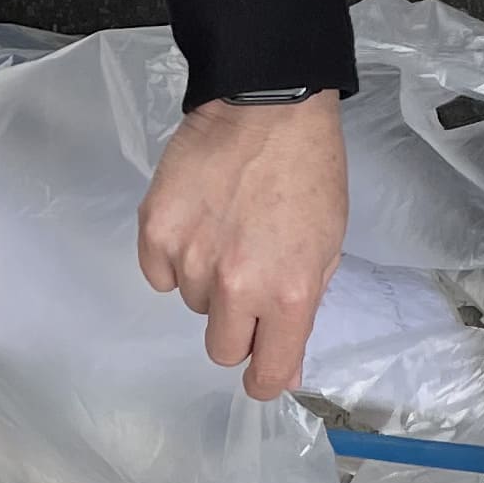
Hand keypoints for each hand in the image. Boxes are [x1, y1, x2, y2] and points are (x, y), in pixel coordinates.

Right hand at [137, 92, 348, 399]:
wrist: (266, 103)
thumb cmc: (308, 170)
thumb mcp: (328, 245)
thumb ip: (305, 309)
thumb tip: (285, 369)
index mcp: (288, 293)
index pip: (267, 374)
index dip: (265, 379)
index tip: (262, 372)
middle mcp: (235, 285)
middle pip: (220, 350)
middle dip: (236, 328)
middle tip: (246, 286)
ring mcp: (190, 259)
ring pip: (192, 305)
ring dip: (208, 282)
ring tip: (227, 231)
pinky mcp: (155, 231)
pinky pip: (160, 274)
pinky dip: (175, 258)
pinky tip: (198, 222)